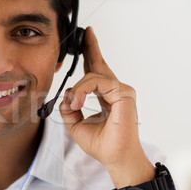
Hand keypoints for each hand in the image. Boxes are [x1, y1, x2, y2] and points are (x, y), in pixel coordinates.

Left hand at [59, 27, 154, 188]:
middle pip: (100, 64)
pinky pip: (97, 83)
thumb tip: (65, 94)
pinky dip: (83, 92)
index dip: (91, 54)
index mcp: (105, 96)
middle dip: (92, 47)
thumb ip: (70, 107)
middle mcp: (115, 90)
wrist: (115, 158)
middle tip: (87, 31)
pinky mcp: (125, 93)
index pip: (96, 72)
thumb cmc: (101, 144)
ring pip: (92, 76)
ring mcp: (122, 90)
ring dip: (77, 90)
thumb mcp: (76, 124)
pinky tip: (78, 103)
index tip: (88, 38)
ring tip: (73, 106)